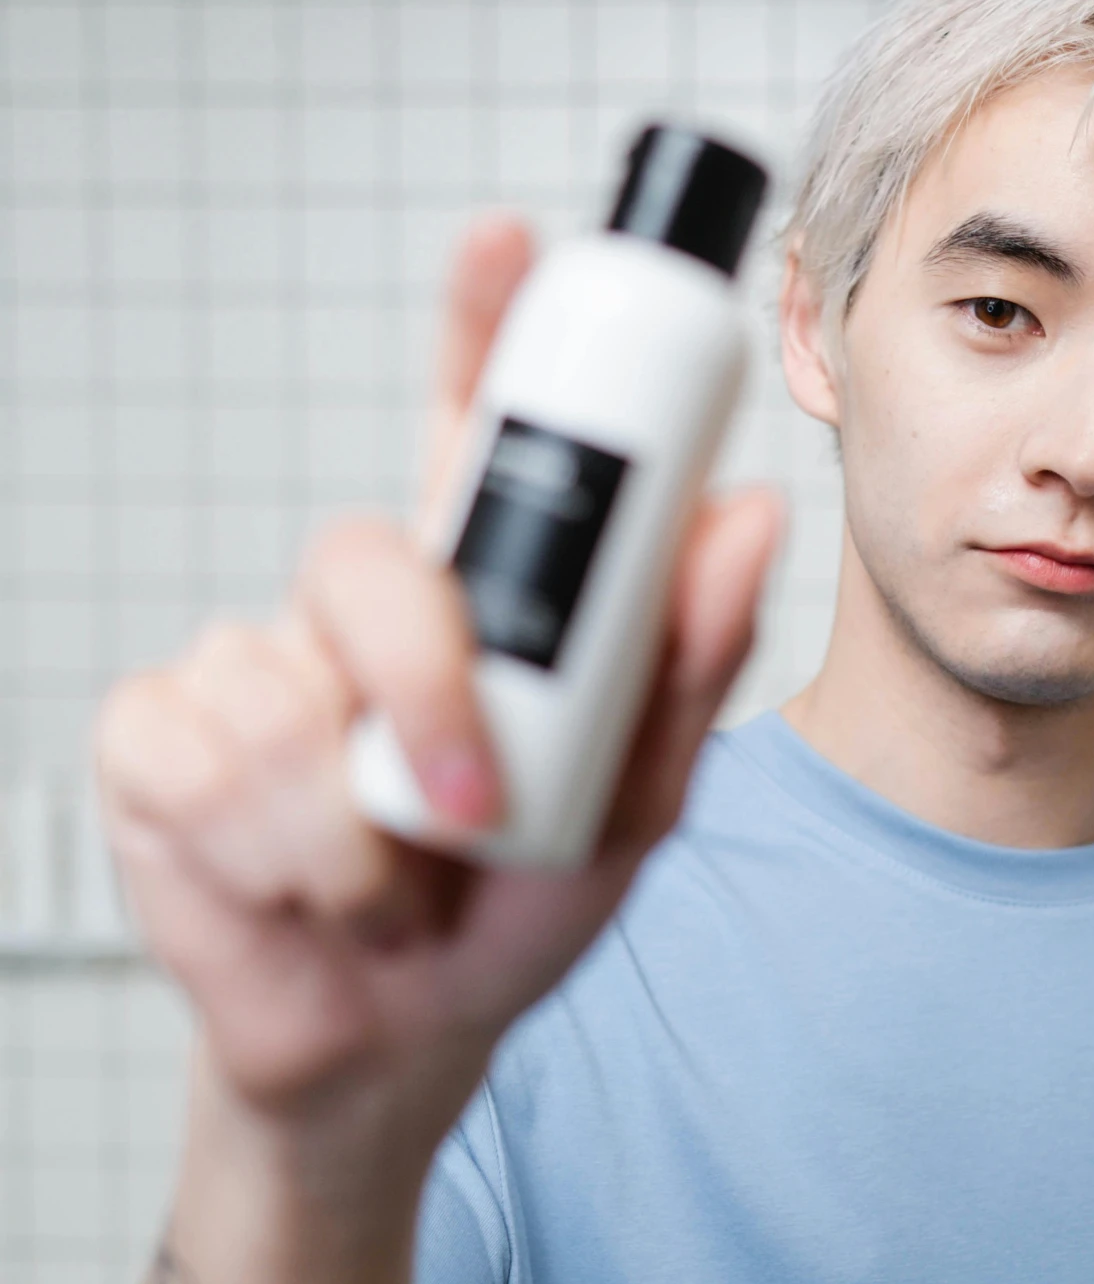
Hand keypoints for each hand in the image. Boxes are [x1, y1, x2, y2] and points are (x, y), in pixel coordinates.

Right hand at [96, 218, 782, 1166]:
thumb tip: (745, 517)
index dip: (484, 326)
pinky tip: (294, 890)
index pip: (475, 434)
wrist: (388, 1044)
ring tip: (389, 884)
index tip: (511, 239)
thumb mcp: (630, 805)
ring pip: (283, 693)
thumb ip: (686, 668)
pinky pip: (204, 764)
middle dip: (420, 685)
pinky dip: (276, 860)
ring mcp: (248, 667)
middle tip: (469, 799)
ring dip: (356, 831)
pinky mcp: (158, 742)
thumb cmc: (508, 910)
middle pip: (364, 557)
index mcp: (479, 602)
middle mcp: (354, 611)